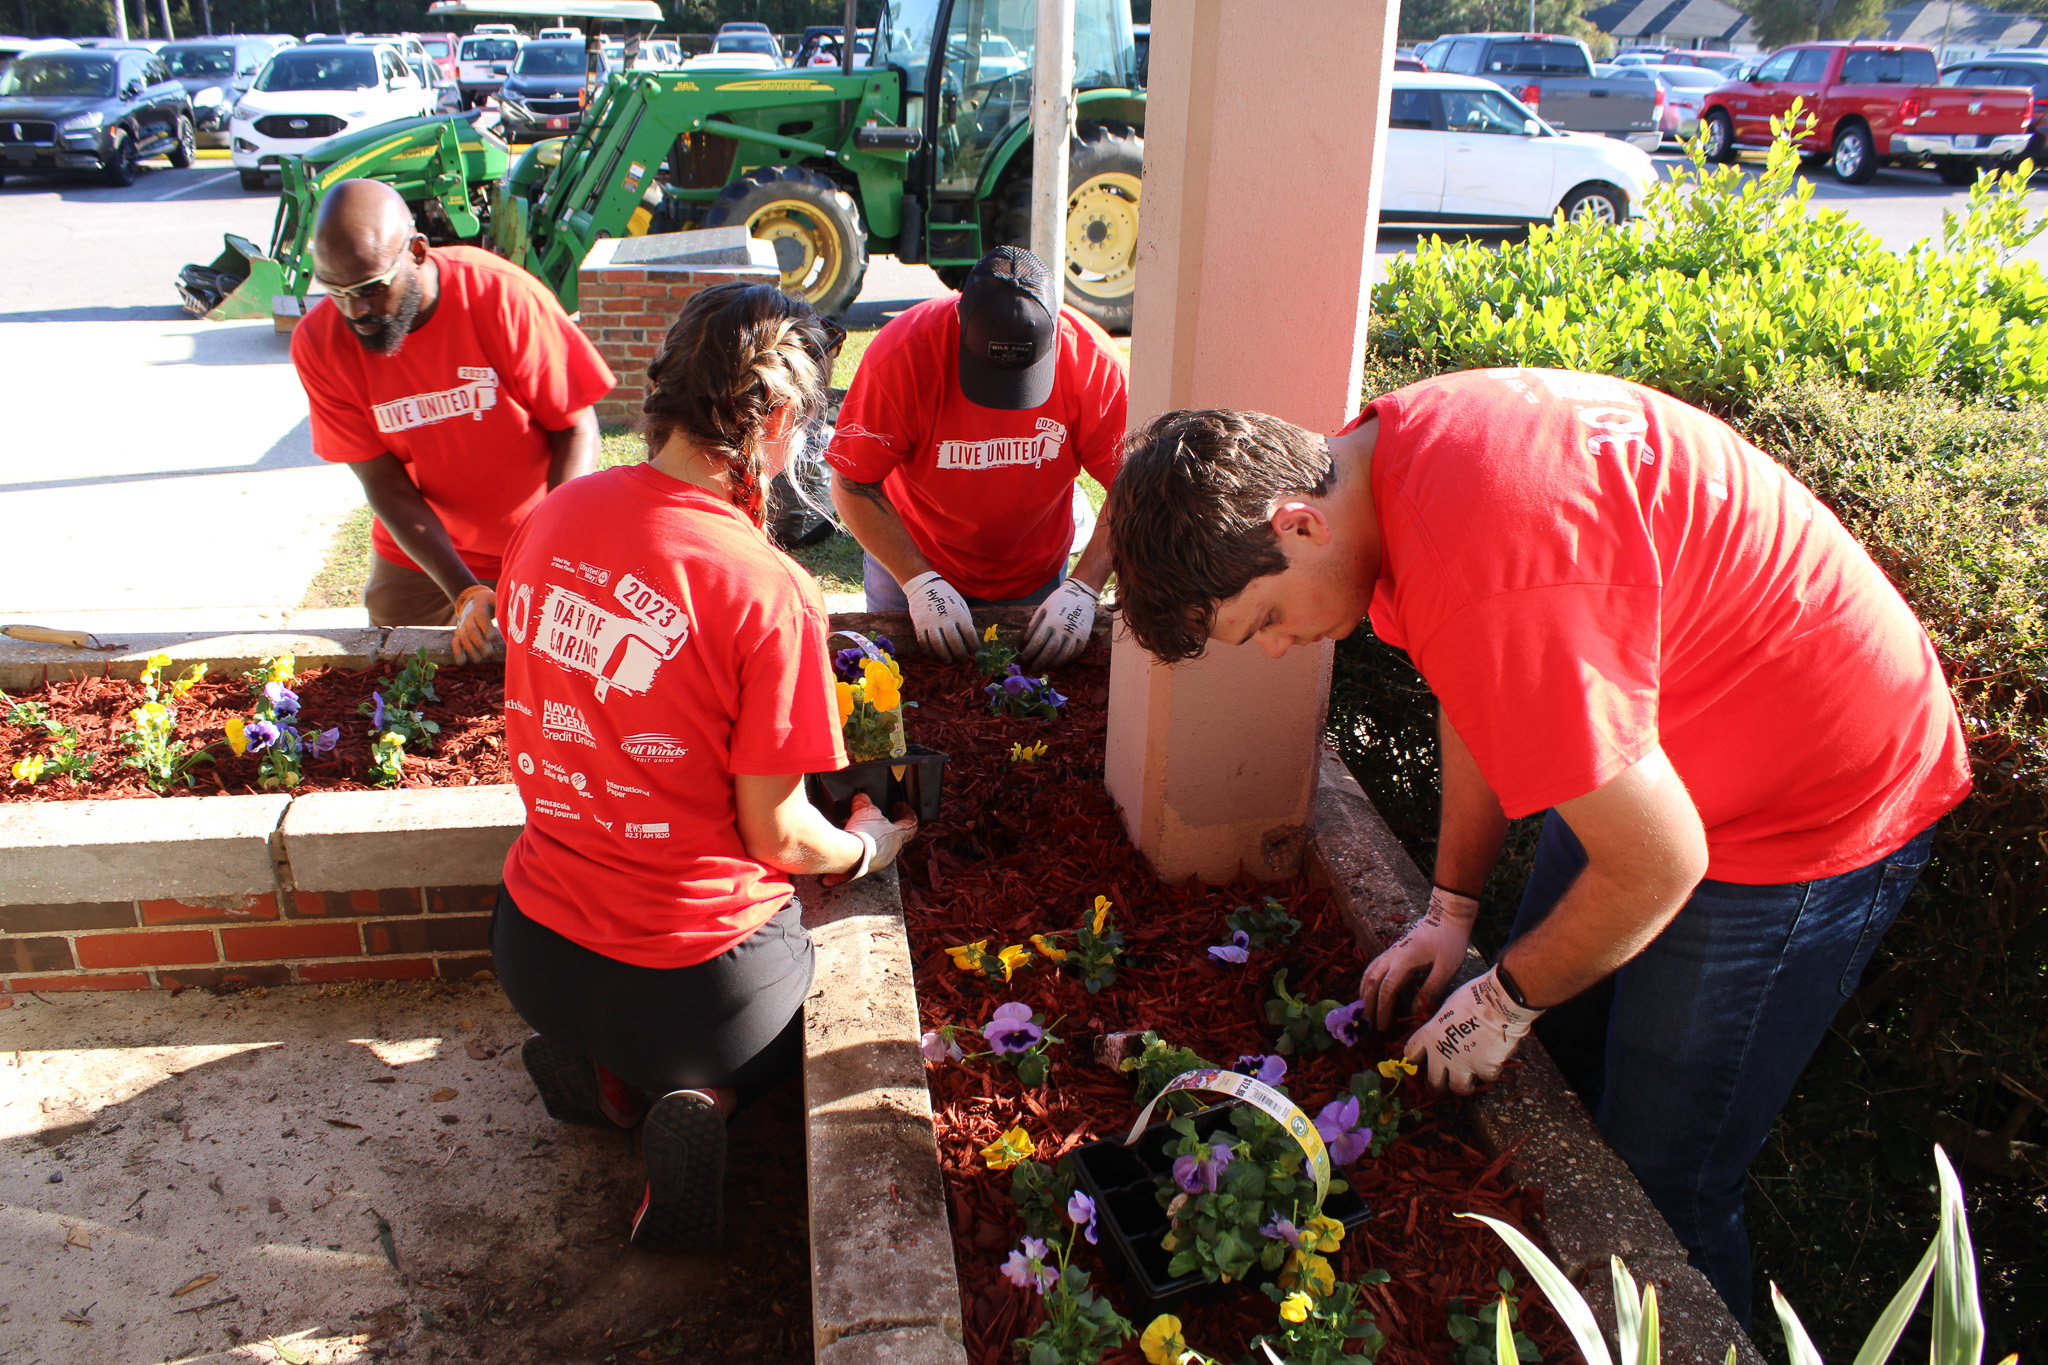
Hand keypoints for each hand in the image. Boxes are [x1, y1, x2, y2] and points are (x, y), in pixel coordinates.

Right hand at [451, 584, 500, 663]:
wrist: (477, 601)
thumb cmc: (494, 602)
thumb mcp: (499, 599)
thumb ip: (506, 604)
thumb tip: (520, 609)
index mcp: (481, 606)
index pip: (481, 615)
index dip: (486, 627)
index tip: (493, 639)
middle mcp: (470, 617)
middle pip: (472, 630)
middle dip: (480, 643)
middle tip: (489, 654)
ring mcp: (464, 626)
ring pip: (464, 638)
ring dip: (471, 650)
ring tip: (480, 661)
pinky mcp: (460, 633)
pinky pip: (456, 642)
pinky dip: (458, 652)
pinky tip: (461, 663)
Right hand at [826, 793, 918, 884]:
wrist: (848, 855)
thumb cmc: (864, 834)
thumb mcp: (865, 811)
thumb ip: (864, 803)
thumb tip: (861, 797)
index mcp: (897, 837)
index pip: (911, 825)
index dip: (907, 814)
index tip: (899, 806)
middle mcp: (890, 853)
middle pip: (892, 837)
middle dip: (882, 826)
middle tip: (873, 816)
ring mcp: (877, 863)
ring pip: (876, 848)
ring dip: (868, 837)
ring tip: (855, 827)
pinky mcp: (862, 868)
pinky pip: (862, 856)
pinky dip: (857, 847)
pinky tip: (848, 840)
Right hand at [903, 571, 977, 662]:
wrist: (924, 586)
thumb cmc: (946, 596)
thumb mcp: (960, 603)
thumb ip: (966, 620)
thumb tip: (969, 640)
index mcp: (958, 613)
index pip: (970, 634)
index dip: (974, 646)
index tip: (974, 650)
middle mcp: (945, 619)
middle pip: (955, 643)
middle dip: (961, 654)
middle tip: (963, 659)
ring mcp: (930, 623)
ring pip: (939, 646)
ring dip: (945, 656)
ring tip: (949, 660)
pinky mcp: (919, 626)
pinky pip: (924, 643)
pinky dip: (930, 652)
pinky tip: (935, 655)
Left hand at [1019, 577, 1097, 667]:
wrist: (1081, 593)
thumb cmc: (1058, 600)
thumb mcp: (1043, 608)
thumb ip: (1034, 624)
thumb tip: (1027, 640)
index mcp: (1050, 621)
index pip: (1037, 642)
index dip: (1029, 652)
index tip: (1025, 658)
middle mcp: (1062, 629)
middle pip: (1049, 651)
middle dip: (1040, 661)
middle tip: (1035, 667)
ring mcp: (1075, 633)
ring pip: (1063, 655)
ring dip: (1054, 663)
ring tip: (1047, 666)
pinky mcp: (1084, 636)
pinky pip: (1076, 652)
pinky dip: (1068, 659)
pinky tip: (1061, 660)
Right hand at [1356, 886, 1478, 1032]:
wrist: (1445, 917)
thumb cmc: (1449, 942)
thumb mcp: (1447, 968)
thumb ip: (1430, 990)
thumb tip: (1414, 1011)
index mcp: (1404, 961)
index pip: (1387, 989)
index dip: (1382, 1010)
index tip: (1381, 1027)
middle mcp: (1392, 956)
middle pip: (1372, 983)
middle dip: (1368, 1005)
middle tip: (1367, 1025)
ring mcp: (1390, 952)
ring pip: (1369, 974)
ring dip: (1364, 994)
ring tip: (1364, 1012)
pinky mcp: (1392, 951)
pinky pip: (1373, 968)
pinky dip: (1367, 982)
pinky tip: (1368, 991)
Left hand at [1404, 968, 1541, 1094]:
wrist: (1500, 1002)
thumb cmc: (1475, 997)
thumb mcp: (1448, 1007)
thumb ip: (1442, 1025)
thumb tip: (1445, 1031)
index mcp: (1429, 1036)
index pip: (1412, 1055)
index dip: (1417, 1058)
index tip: (1423, 1059)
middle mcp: (1442, 1054)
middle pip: (1434, 1081)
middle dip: (1441, 1081)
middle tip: (1450, 1076)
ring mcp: (1463, 1065)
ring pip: (1458, 1088)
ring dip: (1464, 1084)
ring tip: (1471, 1077)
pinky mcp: (1485, 1069)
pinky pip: (1486, 1078)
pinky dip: (1491, 1071)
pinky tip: (1494, 1060)